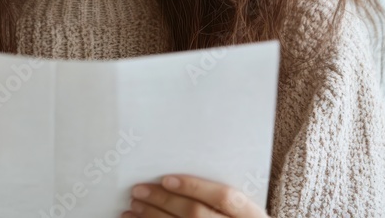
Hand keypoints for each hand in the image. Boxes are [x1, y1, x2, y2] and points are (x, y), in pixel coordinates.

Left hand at [123, 174, 269, 217]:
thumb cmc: (235, 217)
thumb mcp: (241, 209)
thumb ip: (219, 192)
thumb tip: (175, 172)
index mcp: (251, 214)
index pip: (223, 197)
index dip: (195, 187)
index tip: (166, 179)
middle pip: (196, 214)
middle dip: (164, 201)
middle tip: (138, 190)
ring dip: (152, 216)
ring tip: (133, 205)